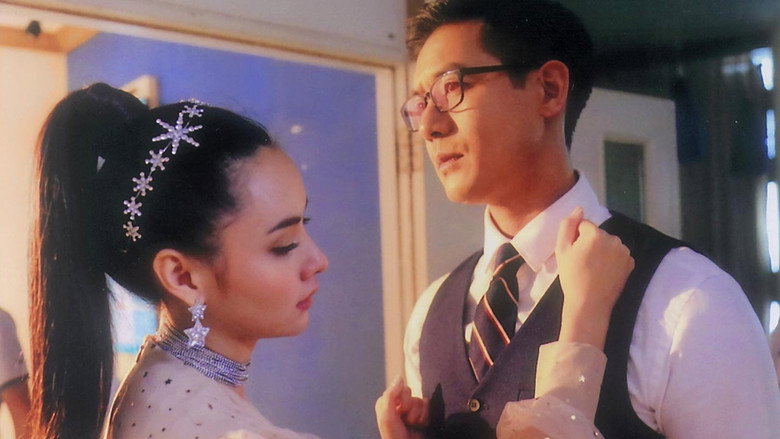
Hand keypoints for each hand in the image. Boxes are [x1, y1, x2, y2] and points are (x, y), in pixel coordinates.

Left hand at [375, 376, 427, 438]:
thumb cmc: (394, 435)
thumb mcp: (387, 416)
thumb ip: (391, 395)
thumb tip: (400, 377)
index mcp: (387, 402)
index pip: (399, 387)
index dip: (401, 399)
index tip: (399, 411)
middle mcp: (398, 403)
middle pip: (410, 392)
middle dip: (410, 407)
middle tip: (405, 420)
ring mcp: (411, 409)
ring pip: (420, 400)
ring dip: (418, 415)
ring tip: (413, 425)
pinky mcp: (422, 414)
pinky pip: (428, 405)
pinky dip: (425, 417)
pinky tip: (421, 425)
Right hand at [555, 207, 633, 347]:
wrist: (589, 303)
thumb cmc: (571, 276)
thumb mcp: (562, 249)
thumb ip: (568, 225)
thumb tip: (579, 208)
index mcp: (595, 233)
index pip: (584, 225)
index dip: (576, 239)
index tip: (575, 254)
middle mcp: (613, 238)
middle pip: (598, 234)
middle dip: (591, 243)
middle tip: (583, 263)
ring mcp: (625, 251)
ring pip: (609, 243)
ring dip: (602, 251)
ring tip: (594, 268)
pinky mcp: (631, 263)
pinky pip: (618, 254)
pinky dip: (612, 260)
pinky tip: (605, 272)